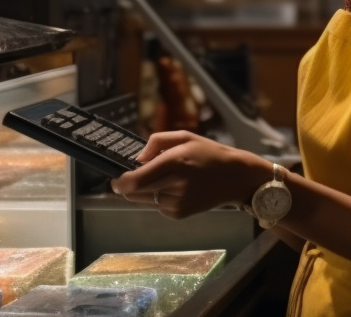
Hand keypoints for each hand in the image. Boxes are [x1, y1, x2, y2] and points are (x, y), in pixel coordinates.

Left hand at [109, 131, 268, 219]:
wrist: (235, 178)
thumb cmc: (209, 154)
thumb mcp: (185, 137)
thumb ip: (157, 142)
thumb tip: (137, 158)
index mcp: (175, 162)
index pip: (135, 181)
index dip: (119, 181)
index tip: (114, 176)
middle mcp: (175, 185)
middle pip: (134, 193)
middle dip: (127, 185)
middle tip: (133, 174)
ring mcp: (178, 202)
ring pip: (144, 199)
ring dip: (146, 190)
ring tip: (164, 178)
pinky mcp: (180, 214)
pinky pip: (157, 206)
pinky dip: (159, 197)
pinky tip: (176, 188)